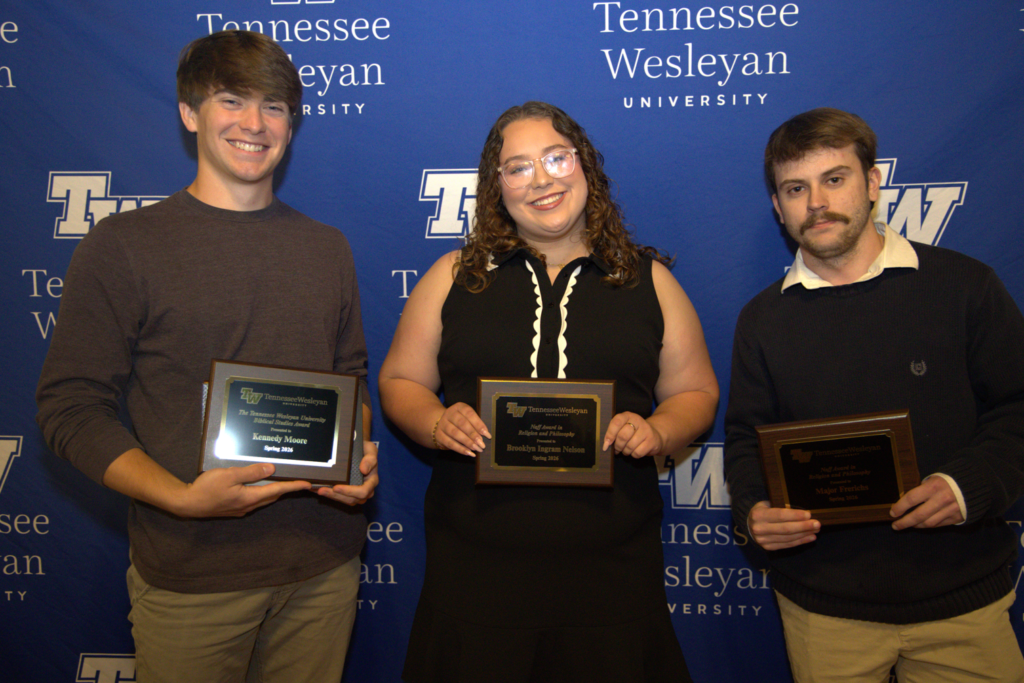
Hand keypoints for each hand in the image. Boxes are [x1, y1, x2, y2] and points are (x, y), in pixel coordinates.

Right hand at [178, 463, 310, 517]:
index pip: (277, 491)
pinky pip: (253, 499)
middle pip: (272, 496)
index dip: (293, 486)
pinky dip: (261, 492)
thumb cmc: (206, 488)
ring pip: (263, 498)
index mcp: (249, 498)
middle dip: (286, 489)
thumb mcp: (229, 475)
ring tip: (282, 481)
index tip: (307, 484)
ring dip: (273, 491)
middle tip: (298, 481)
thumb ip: (251, 472)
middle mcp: (248, 506)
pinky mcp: (234, 508)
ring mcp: (240, 508)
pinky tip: (258, 485)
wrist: (187, 503)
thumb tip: (272, 469)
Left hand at [317, 442, 378, 504]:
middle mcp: (366, 489)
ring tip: (319, 490)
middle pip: (352, 499)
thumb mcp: (370, 450)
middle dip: (336, 496)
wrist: (359, 449)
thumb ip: (370, 459)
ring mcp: (356, 492)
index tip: (336, 487)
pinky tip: (318, 489)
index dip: (349, 492)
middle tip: (322, 490)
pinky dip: (329, 494)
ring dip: (331, 497)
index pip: (363, 492)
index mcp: (372, 481)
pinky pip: (340, 497)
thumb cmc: (365, 450)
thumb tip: (364, 470)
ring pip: (345, 500)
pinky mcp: (348, 492)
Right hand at [432, 403, 489, 456]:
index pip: (469, 414)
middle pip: (462, 424)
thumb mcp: (467, 418)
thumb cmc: (459, 422)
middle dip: (473, 434)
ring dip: (468, 442)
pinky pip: (450, 443)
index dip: (479, 424)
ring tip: (477, 449)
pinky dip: (460, 449)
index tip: (487, 435)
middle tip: (482, 444)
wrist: (441, 424)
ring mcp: (442, 424)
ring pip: (455, 434)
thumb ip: (475, 424)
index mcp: (459, 407)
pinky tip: (469, 453)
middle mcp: (449, 414)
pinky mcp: (439, 435)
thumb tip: (485, 435)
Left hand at [602, 412, 662, 457]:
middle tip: (617, 449)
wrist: (654, 435)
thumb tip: (605, 445)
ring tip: (626, 450)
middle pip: (623, 436)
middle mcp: (638, 420)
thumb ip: (614, 433)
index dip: (609, 434)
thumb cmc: (634, 432)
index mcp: (627, 415)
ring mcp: (646, 430)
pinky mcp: (651, 441)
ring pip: (630, 446)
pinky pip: (637, 452)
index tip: (606, 444)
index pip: (616, 422)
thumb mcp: (624, 427)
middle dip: (617, 446)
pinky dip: (633, 455)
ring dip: (625, 451)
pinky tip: (635, 451)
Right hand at [748, 501, 819, 550]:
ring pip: (788, 538)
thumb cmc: (762, 510)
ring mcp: (763, 540)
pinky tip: (810, 537)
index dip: (795, 516)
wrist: (748, 524)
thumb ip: (781, 507)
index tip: (809, 515)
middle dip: (803, 527)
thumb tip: (802, 512)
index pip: (779, 515)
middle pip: (785, 529)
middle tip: (817, 524)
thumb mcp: (767, 504)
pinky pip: (787, 545)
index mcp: (759, 515)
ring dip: (804, 534)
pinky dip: (800, 541)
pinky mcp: (768, 548)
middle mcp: (759, 528)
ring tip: (816, 530)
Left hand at [890, 476, 962, 529]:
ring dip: (916, 525)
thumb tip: (906, 501)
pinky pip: (939, 525)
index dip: (900, 507)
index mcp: (934, 487)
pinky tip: (921, 525)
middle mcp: (942, 499)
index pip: (911, 498)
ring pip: (929, 523)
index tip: (892, 513)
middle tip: (895, 525)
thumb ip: (922, 489)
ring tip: (908, 525)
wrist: (976, 483)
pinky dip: (928, 525)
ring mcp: (950, 510)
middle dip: (905, 522)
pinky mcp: (957, 518)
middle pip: (919, 515)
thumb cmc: (949, 479)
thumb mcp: (934, 479)